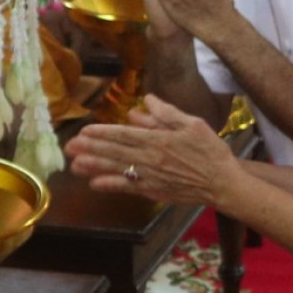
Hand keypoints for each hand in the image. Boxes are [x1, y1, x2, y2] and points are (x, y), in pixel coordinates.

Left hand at [70, 96, 242, 205]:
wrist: (223, 183)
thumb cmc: (210, 151)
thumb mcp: (193, 124)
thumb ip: (167, 113)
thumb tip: (146, 101)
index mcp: (160, 140)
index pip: (125, 135)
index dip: (103, 133)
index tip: (85, 131)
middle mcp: (152, 159)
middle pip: (116, 153)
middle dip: (91, 150)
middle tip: (69, 147)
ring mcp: (152, 178)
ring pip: (118, 170)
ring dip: (95, 167)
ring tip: (74, 164)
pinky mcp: (154, 192)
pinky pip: (128, 188)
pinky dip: (111, 186)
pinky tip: (95, 183)